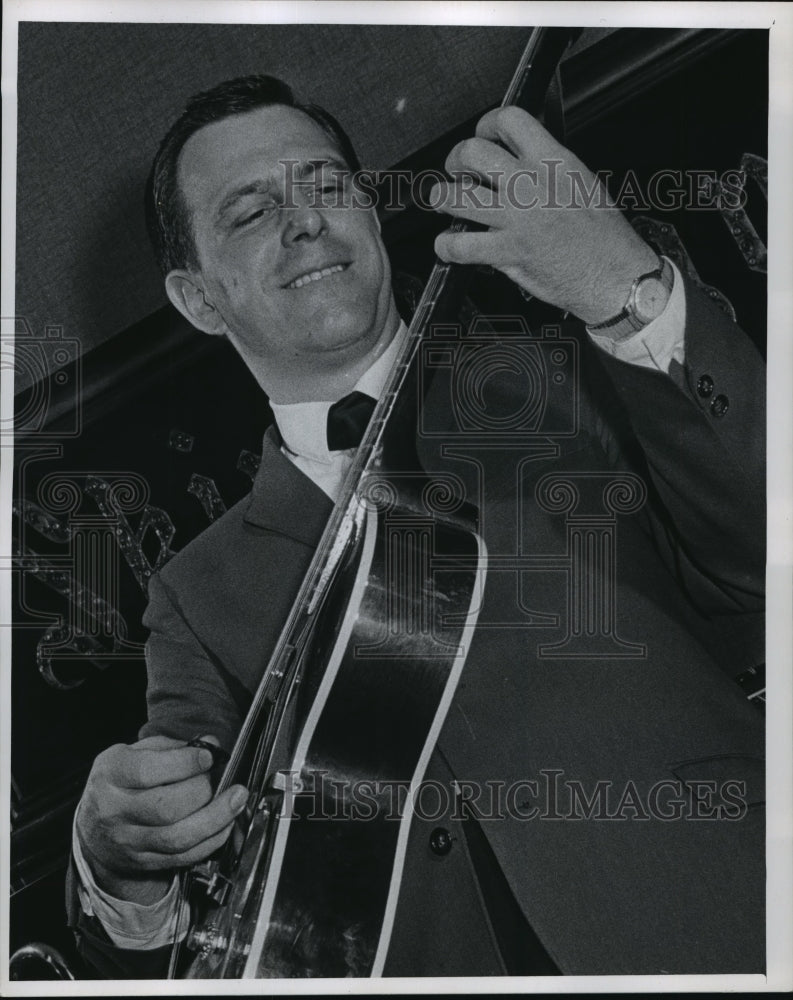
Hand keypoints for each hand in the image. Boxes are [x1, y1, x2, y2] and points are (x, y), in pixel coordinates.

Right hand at [75, 735, 247, 904]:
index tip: (208, 757)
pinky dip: (211, 840)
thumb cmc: (122, 782)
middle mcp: (115, 810)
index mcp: (111, 775)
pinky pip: (184, 856)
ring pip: (177, 837)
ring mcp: (129, 841)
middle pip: (166, 807)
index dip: (184, 763)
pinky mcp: (145, 862)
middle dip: (202, 790)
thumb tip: (210, 745)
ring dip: (216, 818)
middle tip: (218, 778)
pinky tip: (225, 824)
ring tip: (237, 799)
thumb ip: (173, 747)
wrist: (95, 829)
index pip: (147, 771)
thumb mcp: (136, 753)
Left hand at [431, 106, 659, 324]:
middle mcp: (531, 185)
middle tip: (457, 171)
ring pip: (457, 197)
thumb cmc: (606, 238)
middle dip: (456, 159)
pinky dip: (446, 246)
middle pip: (472, 152)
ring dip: (442, 198)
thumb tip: (523, 159)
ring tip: (443, 202)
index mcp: (554, 162)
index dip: (487, 124)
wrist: (616, 276)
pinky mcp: (508, 252)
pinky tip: (448, 245)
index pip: (510, 120)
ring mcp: (516, 219)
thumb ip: (551, 168)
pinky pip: (460, 246)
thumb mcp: (584, 184)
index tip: (484, 136)